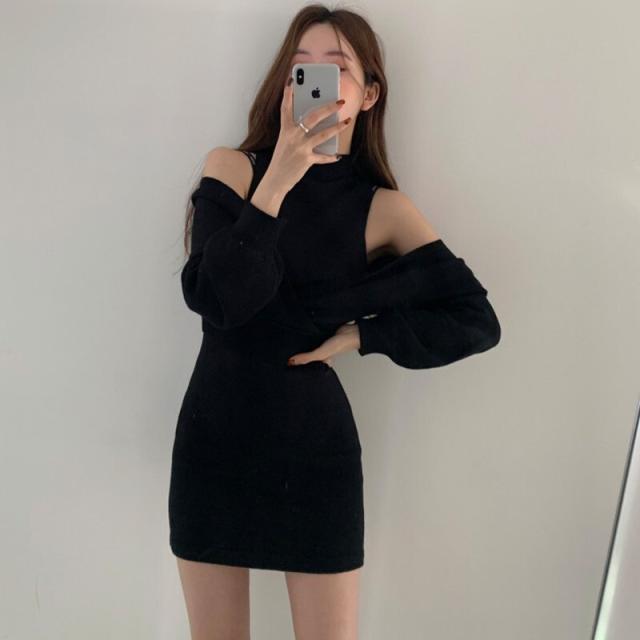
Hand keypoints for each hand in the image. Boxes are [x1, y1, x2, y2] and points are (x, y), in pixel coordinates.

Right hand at [266, 77, 351, 193]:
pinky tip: (337, 156)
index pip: (286, 108)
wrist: (275, 179)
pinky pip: (322, 157)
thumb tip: (311, 125)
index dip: (288, 95)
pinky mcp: (306, 160)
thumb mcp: (285, 142)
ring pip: (323, 134)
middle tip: (340, 101)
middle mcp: (292, 136)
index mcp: (285, 130)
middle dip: (328, 107)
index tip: (292, 81)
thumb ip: (296, 132)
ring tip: (347, 121)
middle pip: (313, 117)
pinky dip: (330, 157)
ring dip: (337, 127)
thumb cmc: (281, 160)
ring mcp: (300, 148)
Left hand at [287, 323, 359, 367]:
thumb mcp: (321, 354)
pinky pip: (311, 337)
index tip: (284, 364)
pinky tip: (301, 334)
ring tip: (289, 342)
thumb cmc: (340, 345)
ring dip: (302, 344)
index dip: (297, 365)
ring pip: (308, 346)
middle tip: (284, 352)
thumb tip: (291, 362)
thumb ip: (307, 358)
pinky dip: (307, 336)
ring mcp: (321, 344)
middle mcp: (321, 354)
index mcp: (322, 362)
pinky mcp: (321, 335)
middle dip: (298, 354)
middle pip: (306, 355)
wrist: (350, 331)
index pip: (306, 366)